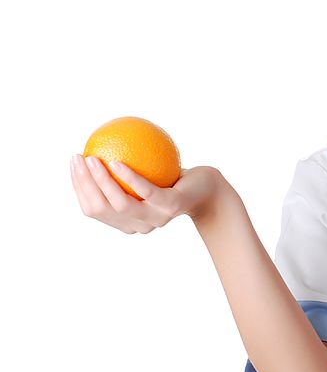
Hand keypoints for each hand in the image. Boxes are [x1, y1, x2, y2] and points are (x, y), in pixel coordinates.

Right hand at [71, 154, 220, 233]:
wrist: (208, 189)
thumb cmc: (172, 180)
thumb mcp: (144, 174)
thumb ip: (121, 169)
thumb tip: (96, 145)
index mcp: (126, 222)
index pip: (93, 209)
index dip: (78, 188)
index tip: (73, 164)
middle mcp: (138, 225)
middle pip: (101, 208)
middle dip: (84, 184)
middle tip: (78, 158)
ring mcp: (155, 219)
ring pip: (120, 203)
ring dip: (102, 180)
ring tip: (93, 158)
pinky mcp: (170, 207)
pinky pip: (145, 191)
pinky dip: (129, 177)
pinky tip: (116, 161)